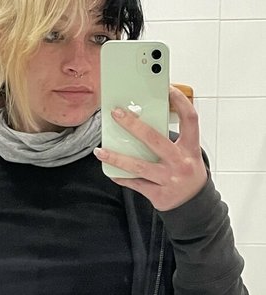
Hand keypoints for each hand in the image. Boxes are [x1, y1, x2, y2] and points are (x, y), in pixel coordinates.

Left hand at [94, 85, 207, 210]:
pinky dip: (122, 177)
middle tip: (117, 114)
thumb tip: (141, 123)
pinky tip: (110, 171)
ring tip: (100, 151)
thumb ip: (172, 140)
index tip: (167, 88)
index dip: (180, 102)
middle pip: (154, 140)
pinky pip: (135, 184)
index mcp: (191, 149)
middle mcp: (181, 163)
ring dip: (117, 158)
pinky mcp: (159, 195)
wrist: (194, 206)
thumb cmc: (187, 173)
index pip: (190, 119)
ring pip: (139, 166)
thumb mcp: (188, 155)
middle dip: (133, 125)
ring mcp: (169, 180)